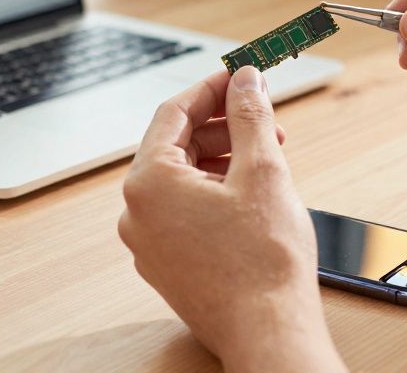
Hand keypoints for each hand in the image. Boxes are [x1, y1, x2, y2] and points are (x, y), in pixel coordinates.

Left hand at [118, 67, 343, 372]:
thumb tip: (244, 79)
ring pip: (182, 181)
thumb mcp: (263, 169)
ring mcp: (149, 244)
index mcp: (149, 183)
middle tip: (263, 117)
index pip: (173, 113)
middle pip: (176, 145)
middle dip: (223, 127)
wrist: (268, 332)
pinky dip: (215, 192)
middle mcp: (137, 213)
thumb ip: (250, 115)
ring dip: (222, 159)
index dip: (212, 89)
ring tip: (266, 158)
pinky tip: (251, 196)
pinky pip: (184, 213)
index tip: (240, 76)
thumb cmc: (263, 262)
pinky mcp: (168, 266)